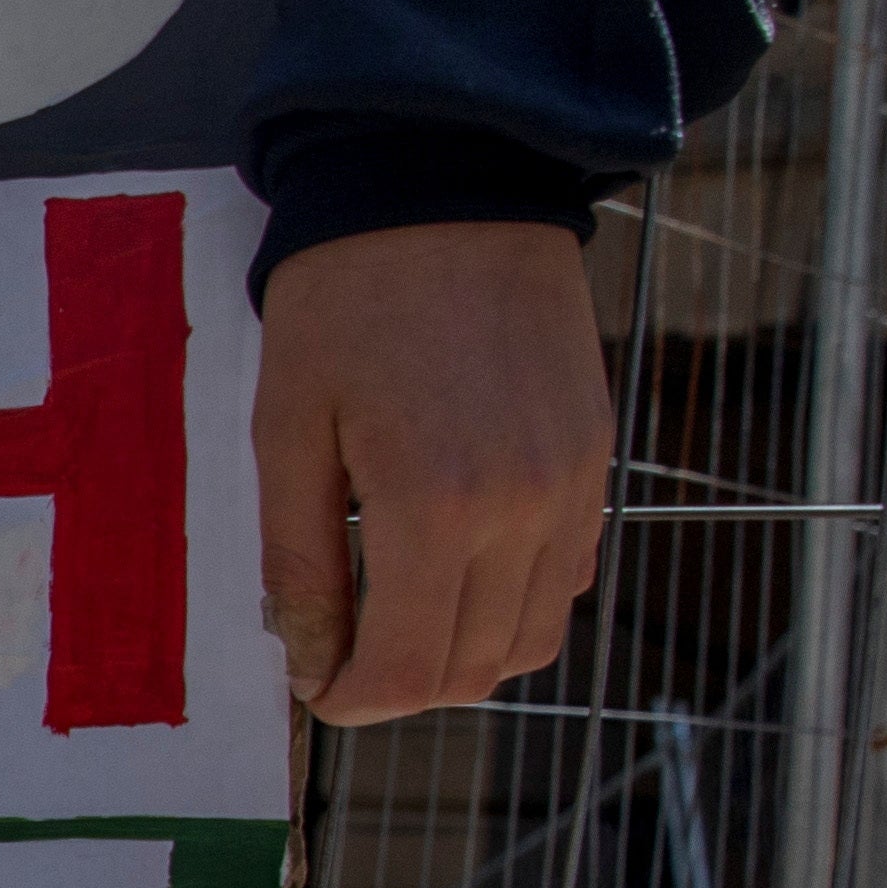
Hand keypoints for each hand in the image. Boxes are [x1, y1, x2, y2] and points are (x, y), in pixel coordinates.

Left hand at [254, 221, 610, 724]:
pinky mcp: (598, 459)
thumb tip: (308, 661)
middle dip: (401, 686)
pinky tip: (452, 564)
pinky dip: (510, 601)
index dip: (354, 701)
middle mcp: (526, 509)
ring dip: (459, 653)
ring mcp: (576, 486)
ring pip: (531, 639)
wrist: (450, 186)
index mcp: (438, 504)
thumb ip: (301, 560)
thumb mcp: (288, 430)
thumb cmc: (346, 301)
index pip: (410, 671)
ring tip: (392, 614)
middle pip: (476, 670)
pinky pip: (565, 578)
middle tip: (342, 653)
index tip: (315, 686)